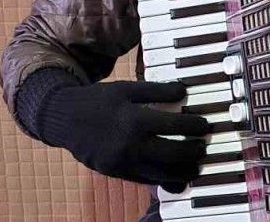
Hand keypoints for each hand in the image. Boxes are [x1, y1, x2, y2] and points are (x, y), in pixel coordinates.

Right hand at [36, 80, 209, 192]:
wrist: (64, 119)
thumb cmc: (98, 101)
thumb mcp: (126, 89)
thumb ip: (156, 90)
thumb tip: (184, 91)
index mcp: (134, 120)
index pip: (174, 126)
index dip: (195, 125)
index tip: (205, 124)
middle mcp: (129, 145)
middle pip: (172, 154)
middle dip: (193, 151)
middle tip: (203, 146)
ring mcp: (123, 162)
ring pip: (161, 174)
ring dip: (183, 171)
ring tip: (196, 166)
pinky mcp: (117, 173)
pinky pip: (146, 181)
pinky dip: (163, 180)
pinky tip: (176, 177)